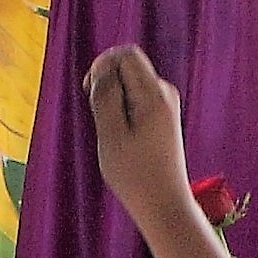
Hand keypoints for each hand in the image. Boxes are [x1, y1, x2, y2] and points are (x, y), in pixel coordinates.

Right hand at [85, 46, 199, 222]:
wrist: (163, 203)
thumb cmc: (135, 174)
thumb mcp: (110, 134)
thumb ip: (106, 97)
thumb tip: (103, 67)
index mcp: (154, 94)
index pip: (126, 54)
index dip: (102, 66)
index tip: (91, 94)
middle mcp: (165, 93)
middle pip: (127, 66)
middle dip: (106, 84)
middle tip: (102, 119)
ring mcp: (166, 104)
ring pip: (129, 84)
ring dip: (112, 100)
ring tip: (113, 133)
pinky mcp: (162, 116)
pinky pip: (135, 98)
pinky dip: (122, 111)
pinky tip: (122, 137)